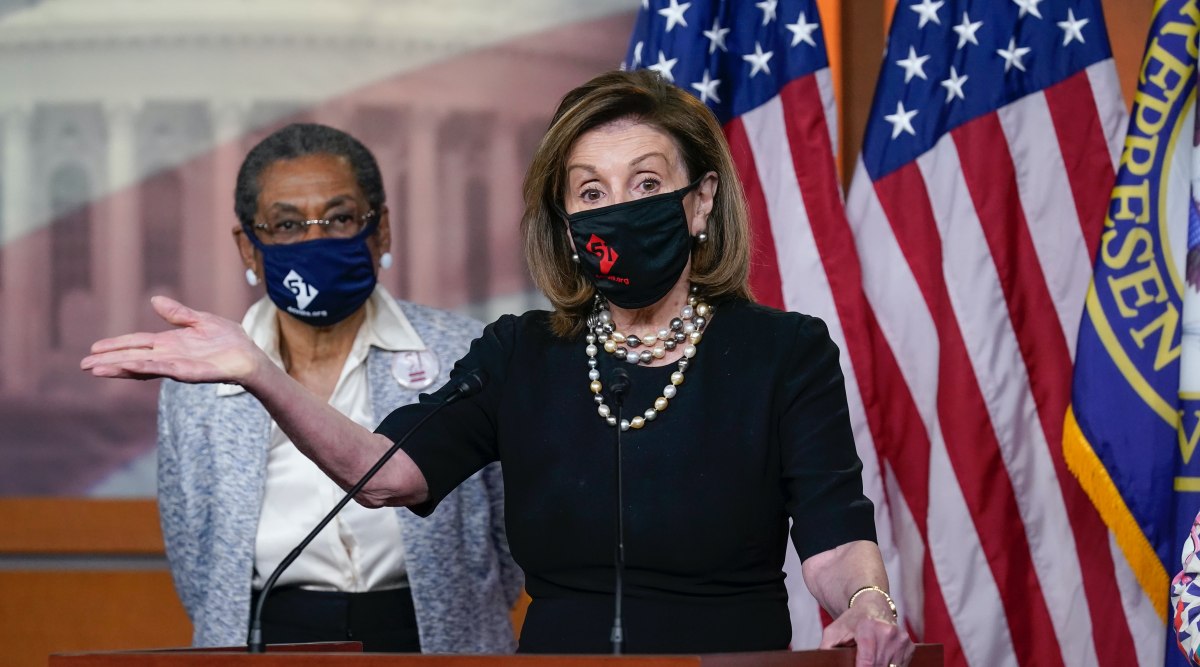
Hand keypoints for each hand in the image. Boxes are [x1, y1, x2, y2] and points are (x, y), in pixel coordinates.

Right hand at [81, 296, 263, 385]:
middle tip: (84, 365)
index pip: (136, 344)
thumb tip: (154, 300)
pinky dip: (148, 368)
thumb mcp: (200, 321)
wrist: (251, 355)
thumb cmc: (229, 340)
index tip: (94, 349)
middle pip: (133, 358)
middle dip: (109, 361)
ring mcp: (179, 366)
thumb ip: (178, 314)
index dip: (116, 346)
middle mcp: (170, 356)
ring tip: (98, 369)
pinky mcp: (191, 373)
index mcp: (170, 344)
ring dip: (121, 367)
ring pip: (144, 367)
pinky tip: (131, 366)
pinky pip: (166, 370)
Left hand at [820, 595, 913, 666]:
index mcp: (868, 627)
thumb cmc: (850, 622)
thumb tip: (823, 661)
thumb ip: (826, 648)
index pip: (867, 661)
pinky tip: (880, 661)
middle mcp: (888, 632)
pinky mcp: (909, 647)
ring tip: (868, 662)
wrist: (873, 606)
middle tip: (858, 664)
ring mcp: (901, 640)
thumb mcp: (833, 632)